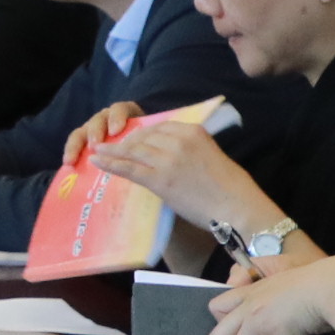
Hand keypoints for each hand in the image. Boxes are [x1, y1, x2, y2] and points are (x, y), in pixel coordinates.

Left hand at [88, 119, 267, 236]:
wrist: (236, 207)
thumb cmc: (229, 188)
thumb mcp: (211, 156)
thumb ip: (190, 150)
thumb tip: (171, 156)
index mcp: (193, 131)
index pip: (159, 127)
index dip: (142, 134)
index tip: (132, 138)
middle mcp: (178, 141)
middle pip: (143, 137)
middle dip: (126, 142)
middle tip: (111, 147)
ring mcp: (167, 159)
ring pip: (133, 151)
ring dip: (111, 151)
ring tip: (98, 151)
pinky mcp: (160, 180)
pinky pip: (129, 168)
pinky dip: (110, 164)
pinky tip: (97, 162)